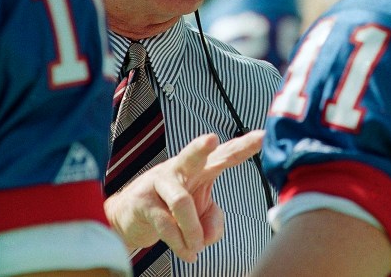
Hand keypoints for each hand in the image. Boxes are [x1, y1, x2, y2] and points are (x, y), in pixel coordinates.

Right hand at [104, 130, 263, 261]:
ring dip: (192, 231)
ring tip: (197, 248)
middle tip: (211, 138)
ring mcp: (159, 183)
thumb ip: (213, 223)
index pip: (223, 155)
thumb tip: (206, 237)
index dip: (242, 146)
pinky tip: (188, 253)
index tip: (262, 136)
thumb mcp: (200, 216)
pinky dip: (180, 243)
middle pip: (192, 155)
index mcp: (199, 168)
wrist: (129, 217)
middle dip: (201, 147)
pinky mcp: (143, 203)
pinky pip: (166, 225)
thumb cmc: (172, 209)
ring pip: (181, 202)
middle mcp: (179, 169)